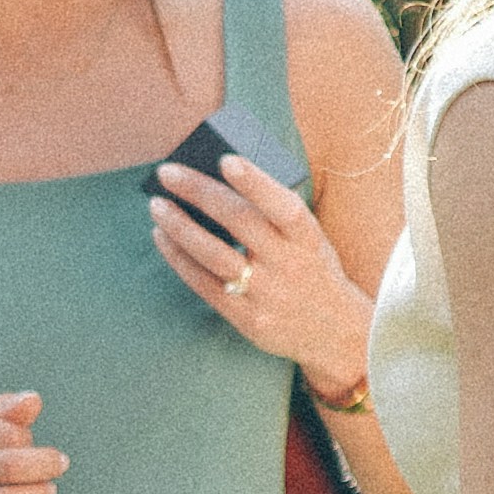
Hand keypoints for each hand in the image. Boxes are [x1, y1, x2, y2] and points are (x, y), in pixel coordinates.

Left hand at [150, 148, 372, 404]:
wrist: (336, 333)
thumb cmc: (312, 270)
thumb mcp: (310, 240)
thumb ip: (276, 217)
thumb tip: (219, 180)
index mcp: (308, 238)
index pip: (284, 206)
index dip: (256, 183)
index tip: (226, 160)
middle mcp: (289, 264)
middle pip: (239, 223)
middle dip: (199, 192)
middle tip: (167, 172)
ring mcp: (267, 294)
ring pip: (215, 255)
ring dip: (180, 227)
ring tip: (157, 206)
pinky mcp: (248, 320)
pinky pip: (205, 285)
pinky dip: (180, 259)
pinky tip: (163, 238)